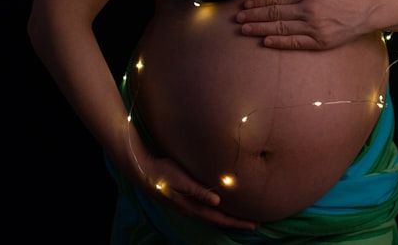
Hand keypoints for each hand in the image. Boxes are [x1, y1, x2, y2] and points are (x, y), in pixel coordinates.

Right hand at [120, 139, 257, 229]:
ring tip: (241, 216)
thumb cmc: (163, 173)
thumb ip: (198, 192)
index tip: (254, 225)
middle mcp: (191, 209)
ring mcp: (187, 206)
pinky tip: (221, 205)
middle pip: (218, 220)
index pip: (220, 218)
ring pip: (212, 216)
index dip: (237, 222)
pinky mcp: (185, 199)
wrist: (143, 172)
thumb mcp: (181, 180)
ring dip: (227, 217)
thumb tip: (217, 202)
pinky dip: (217, 210)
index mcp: (192, 207)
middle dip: (236, 222)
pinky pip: (206, 209)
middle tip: (254, 223)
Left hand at [235, 0, 371, 49]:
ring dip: (261, 29)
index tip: (246, 5)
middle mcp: (309, 10)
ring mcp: (314, 27)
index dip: (259, 2)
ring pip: (281, 27)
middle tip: (238, 19)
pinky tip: (265, 41)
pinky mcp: (320, 41)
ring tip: (245, 30)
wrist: (366, 11)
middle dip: (254, 16)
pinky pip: (295, 42)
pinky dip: (279, 42)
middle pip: (275, 13)